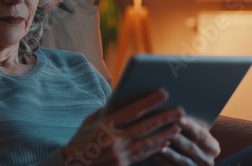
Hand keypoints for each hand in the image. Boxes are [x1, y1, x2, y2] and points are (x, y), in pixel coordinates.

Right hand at [62, 90, 183, 165]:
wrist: (72, 164)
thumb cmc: (80, 140)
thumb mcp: (89, 121)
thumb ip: (106, 111)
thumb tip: (122, 99)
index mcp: (105, 125)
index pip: (132, 111)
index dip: (149, 102)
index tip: (163, 93)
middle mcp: (113, 139)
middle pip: (145, 127)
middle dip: (164, 118)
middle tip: (180, 111)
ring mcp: (119, 154)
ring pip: (148, 142)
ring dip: (165, 134)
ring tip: (178, 126)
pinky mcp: (122, 164)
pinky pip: (143, 155)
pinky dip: (155, 148)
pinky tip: (165, 142)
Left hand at [154, 117, 220, 165]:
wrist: (193, 159)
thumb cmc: (191, 140)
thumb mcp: (195, 134)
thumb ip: (190, 126)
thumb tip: (175, 113)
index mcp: (212, 147)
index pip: (202, 134)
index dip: (190, 126)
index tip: (179, 118)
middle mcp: (207, 160)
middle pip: (190, 147)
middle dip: (176, 137)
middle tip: (163, 127)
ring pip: (182, 160)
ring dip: (169, 151)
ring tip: (158, 141)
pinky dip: (163, 161)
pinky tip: (154, 154)